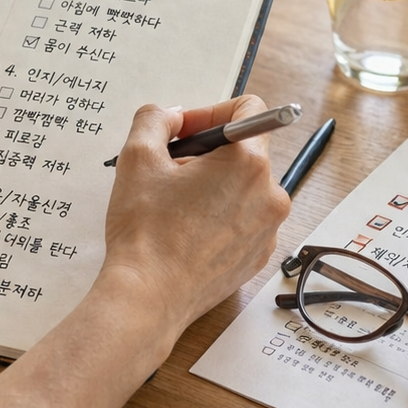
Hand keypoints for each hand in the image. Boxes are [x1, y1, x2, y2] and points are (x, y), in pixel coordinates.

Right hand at [99, 96, 290, 336]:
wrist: (149, 297)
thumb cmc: (145, 230)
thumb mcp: (138, 157)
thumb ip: (156, 119)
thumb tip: (174, 117)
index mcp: (247, 163)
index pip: (248, 110)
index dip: (210, 112)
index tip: (183, 132)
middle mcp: (269, 195)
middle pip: (243, 152)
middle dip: (206, 154)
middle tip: (169, 172)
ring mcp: (267, 230)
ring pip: (242, 188)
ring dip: (211, 186)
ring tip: (174, 206)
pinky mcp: (257, 257)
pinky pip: (242, 221)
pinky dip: (218, 217)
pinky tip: (185, 231)